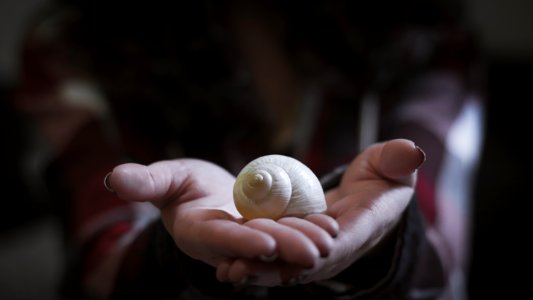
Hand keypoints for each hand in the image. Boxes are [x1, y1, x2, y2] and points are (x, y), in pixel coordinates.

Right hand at [105, 158, 336, 267]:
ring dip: (303, 242)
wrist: (208, 197)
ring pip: (279, 244)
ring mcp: (250, 238)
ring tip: (328, 239)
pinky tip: (330, 227)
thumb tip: (115, 177)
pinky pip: (290, 231)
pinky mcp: (269, 229)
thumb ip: (146, 181)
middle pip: (256, 248)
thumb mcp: (165, 178)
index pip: (219, 241)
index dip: (240, 242)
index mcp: (198, 232)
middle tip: (313, 250)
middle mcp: (227, 243)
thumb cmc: (182, 187)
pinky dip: (309, 229)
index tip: (265, 242)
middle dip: (284, 249)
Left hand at [215, 139, 424, 285]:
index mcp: (361, 230)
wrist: (368, 195)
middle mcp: (335, 249)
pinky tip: (226, 264)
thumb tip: (411, 152)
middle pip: (304, 262)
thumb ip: (398, 161)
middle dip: (276, 267)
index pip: (339, 242)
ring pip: (283, 264)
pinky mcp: (295, 245)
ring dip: (258, 270)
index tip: (291, 252)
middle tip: (243, 266)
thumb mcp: (392, 165)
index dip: (316, 247)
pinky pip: (273, 255)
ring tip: (229, 270)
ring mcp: (313, 251)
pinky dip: (253, 261)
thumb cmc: (382, 177)